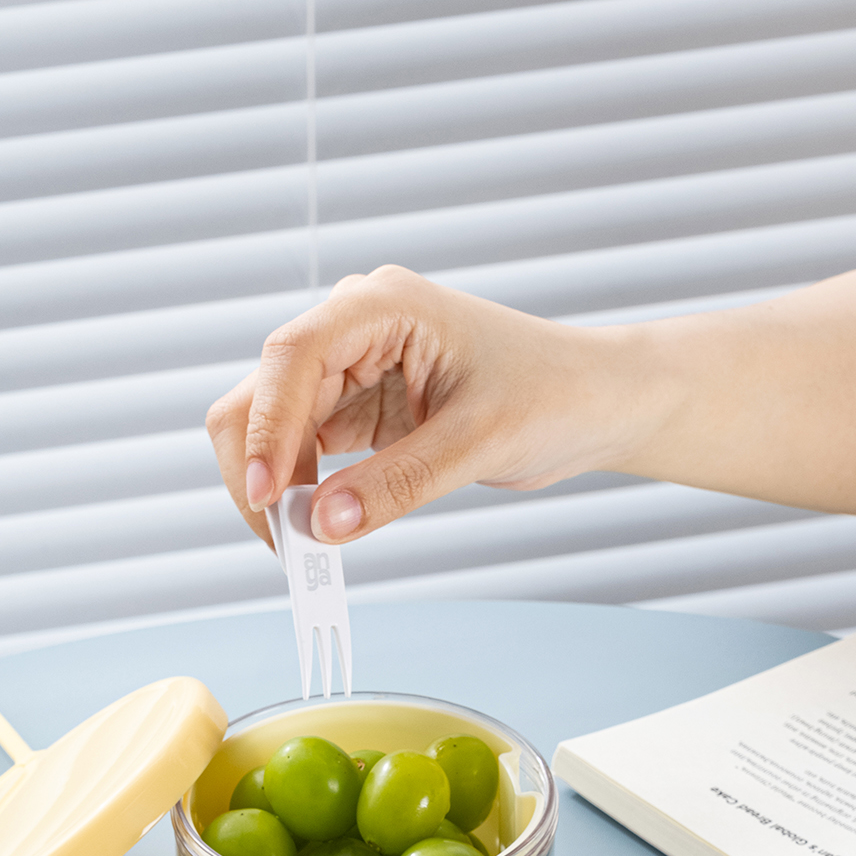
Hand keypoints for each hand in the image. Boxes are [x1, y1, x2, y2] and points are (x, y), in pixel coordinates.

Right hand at [205, 267, 645, 543]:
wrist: (594, 401)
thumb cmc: (553, 395)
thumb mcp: (477, 442)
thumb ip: (396, 484)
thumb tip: (322, 527)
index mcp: (381, 306)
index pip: (293, 356)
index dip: (267, 426)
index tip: (268, 497)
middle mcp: (353, 328)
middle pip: (262, 392)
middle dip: (261, 467)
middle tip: (285, 544)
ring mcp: (351, 368)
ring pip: (272, 425)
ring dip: (277, 487)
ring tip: (302, 548)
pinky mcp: (358, 408)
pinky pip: (303, 449)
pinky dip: (300, 493)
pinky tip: (317, 530)